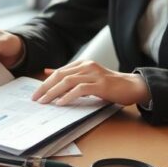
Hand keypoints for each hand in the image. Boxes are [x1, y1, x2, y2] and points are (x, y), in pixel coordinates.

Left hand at [32, 60, 150, 105]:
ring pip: (68, 81)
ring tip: (45, 102)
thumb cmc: (109, 84)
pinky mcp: (100, 84)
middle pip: (60, 75)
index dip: (45, 83)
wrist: (131, 86)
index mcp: (82, 63)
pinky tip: (61, 103)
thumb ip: (69, 75)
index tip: (36, 94)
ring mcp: (94, 74)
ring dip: (54, 92)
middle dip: (45, 87)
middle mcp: (87, 66)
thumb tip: (47, 72)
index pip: (59, 72)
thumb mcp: (87, 77)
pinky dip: (69, 96)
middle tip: (36, 99)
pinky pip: (80, 89)